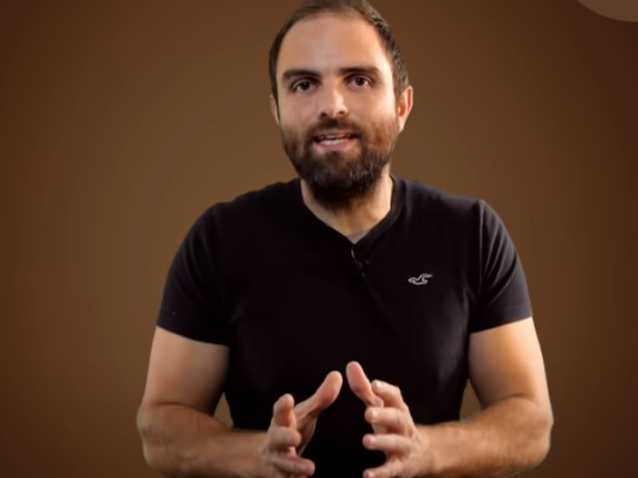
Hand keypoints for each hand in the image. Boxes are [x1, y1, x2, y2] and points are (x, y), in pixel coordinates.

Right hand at [260, 370, 342, 476]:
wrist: (267, 458)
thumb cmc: (292, 429)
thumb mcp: (305, 414)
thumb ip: (321, 398)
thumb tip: (337, 375)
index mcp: (282, 421)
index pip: (280, 411)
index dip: (282, 406)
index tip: (287, 398)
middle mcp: (276, 440)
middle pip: (277, 437)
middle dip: (284, 437)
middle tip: (296, 437)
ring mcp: (277, 461)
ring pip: (283, 464)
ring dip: (294, 466)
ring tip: (310, 468)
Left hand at [346, 361, 433, 477]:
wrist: (422, 454)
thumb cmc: (392, 424)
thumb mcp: (381, 406)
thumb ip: (364, 388)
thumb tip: (350, 365)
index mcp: (397, 408)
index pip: (395, 396)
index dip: (386, 390)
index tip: (374, 384)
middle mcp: (403, 425)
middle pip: (397, 418)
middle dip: (384, 415)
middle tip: (368, 413)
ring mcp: (404, 446)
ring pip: (395, 443)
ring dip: (382, 442)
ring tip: (366, 441)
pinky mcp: (400, 466)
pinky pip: (391, 470)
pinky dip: (380, 474)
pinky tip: (367, 476)